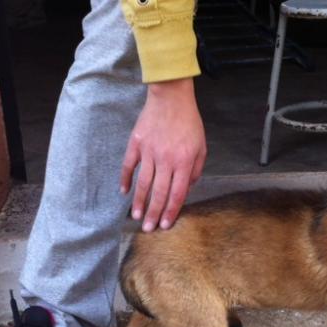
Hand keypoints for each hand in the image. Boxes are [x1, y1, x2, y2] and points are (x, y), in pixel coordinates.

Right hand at [120, 78, 206, 231]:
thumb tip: (187, 189)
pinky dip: (126, 179)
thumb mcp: (201, 147)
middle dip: (154, 214)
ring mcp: (149, 152)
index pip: (177, 194)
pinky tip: (124, 192)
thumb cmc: (189, 123)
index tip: (166, 225)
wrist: (171, 97)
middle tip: (148, 229)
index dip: (171, 211)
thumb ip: (195, 170)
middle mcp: (166, 160)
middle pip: (158, 193)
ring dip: (139, 202)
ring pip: (143, 183)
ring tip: (136, 217)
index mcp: (183, 163)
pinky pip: (129, 165)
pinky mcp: (136, 143)